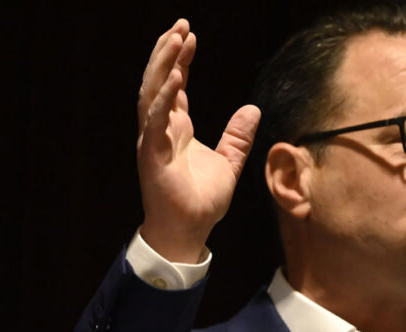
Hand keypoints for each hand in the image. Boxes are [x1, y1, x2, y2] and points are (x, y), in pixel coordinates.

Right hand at [136, 19, 260, 262]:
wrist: (189, 232)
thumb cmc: (201, 202)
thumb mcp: (229, 163)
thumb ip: (238, 137)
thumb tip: (253, 109)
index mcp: (175, 129)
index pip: (174, 86)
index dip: (180, 60)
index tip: (190, 35)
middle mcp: (159, 130)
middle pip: (158, 81)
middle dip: (167, 51)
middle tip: (181, 25)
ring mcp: (153, 141)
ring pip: (152, 93)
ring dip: (162, 65)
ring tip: (175, 39)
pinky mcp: (153, 156)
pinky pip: (156, 121)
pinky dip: (165, 98)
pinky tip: (176, 76)